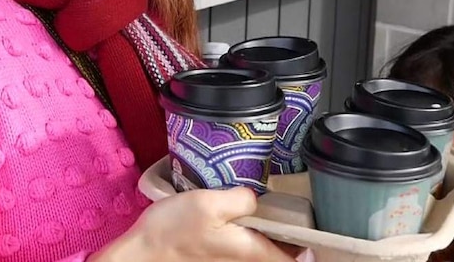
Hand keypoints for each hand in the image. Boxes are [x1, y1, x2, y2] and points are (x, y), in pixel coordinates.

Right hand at [91, 187, 299, 261]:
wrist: (143, 252)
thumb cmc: (174, 229)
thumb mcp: (210, 203)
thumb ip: (242, 199)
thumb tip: (258, 199)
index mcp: (251, 251)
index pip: (296, 257)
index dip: (308, 239)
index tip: (309, 218)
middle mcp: (245, 261)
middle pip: (281, 251)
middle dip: (287, 230)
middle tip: (285, 203)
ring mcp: (231, 260)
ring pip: (261, 246)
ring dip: (267, 229)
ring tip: (263, 204)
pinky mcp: (218, 256)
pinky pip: (244, 245)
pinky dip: (249, 230)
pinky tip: (238, 212)